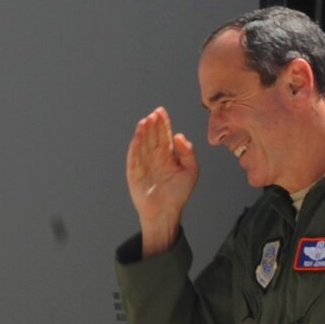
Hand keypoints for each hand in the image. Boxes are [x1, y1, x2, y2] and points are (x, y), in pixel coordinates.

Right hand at [126, 107, 198, 253]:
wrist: (165, 212)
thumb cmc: (179, 194)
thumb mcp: (191, 170)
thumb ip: (188, 152)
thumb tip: (178, 135)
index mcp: (167, 156)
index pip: (164, 135)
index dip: (163, 123)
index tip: (161, 111)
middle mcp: (154, 158)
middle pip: (152, 136)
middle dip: (153, 124)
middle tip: (154, 113)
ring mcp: (143, 165)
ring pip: (142, 144)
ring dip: (143, 132)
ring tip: (146, 120)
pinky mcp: (134, 173)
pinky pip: (133, 156)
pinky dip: (135, 145)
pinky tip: (138, 135)